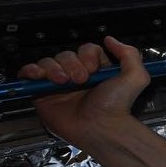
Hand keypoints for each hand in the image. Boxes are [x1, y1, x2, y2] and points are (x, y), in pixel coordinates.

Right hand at [18, 36, 151, 144]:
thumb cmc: (116, 104)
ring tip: (63, 82)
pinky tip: (40, 76)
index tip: (93, 69)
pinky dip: (31, 71)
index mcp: (96, 69)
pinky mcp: (41, 94)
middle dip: (71, 64)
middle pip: (65, 55)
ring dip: (54, 68)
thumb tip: (109, 39)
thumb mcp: (135, 76)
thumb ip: (129, 54)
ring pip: (48, 62)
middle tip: (80, 80)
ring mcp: (57, 84)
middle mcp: (76, 75)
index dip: (87, 55)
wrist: (99, 127)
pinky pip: (29, 74)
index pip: (86, 49)